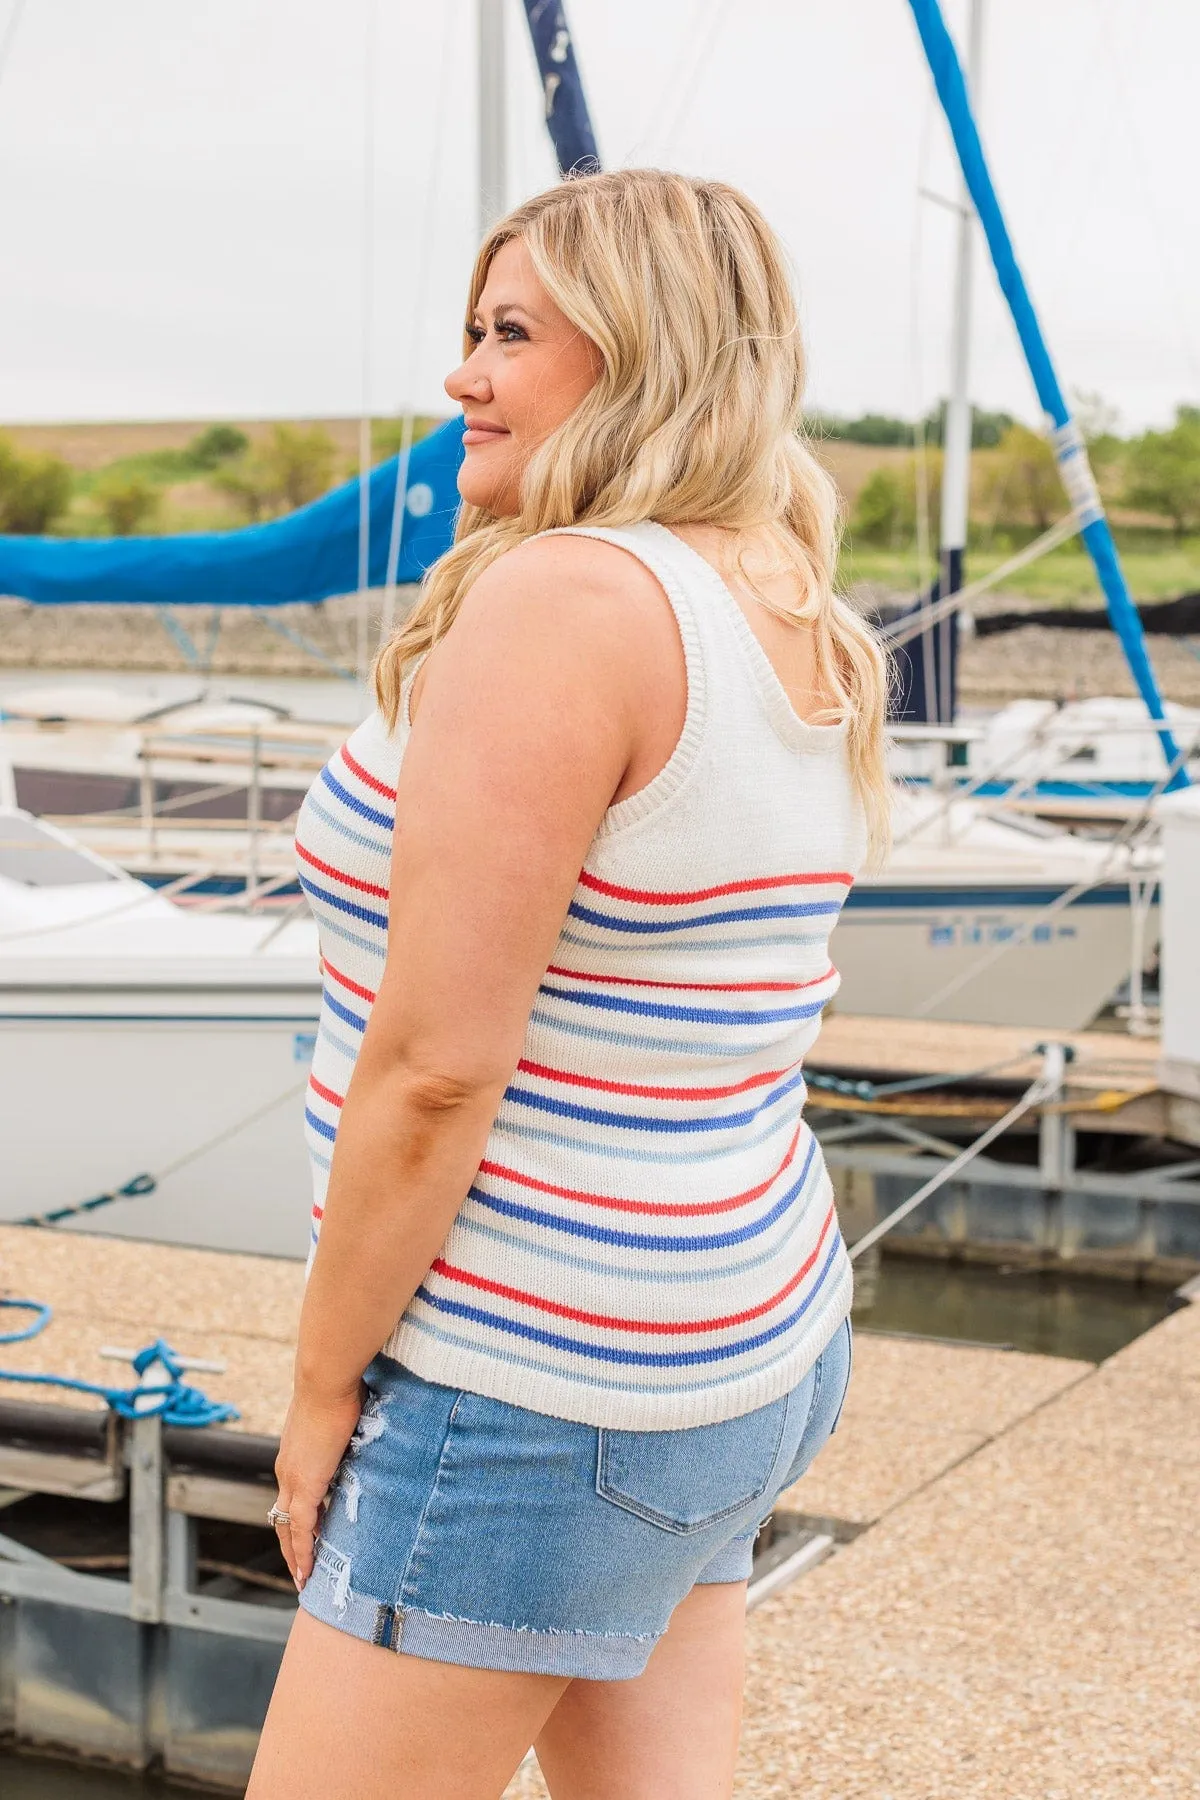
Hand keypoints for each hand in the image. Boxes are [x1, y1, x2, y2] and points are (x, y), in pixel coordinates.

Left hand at [271, 1379, 363, 1590]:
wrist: (327, 1380)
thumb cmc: (341, 1389)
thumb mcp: (343, 1418)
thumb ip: (348, 1435)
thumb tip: (366, 1434)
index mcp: (294, 1455)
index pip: (291, 1496)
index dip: (297, 1518)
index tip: (308, 1536)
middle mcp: (286, 1470)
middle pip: (282, 1517)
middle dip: (291, 1545)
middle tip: (301, 1568)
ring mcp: (292, 1478)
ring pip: (287, 1528)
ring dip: (295, 1554)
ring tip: (304, 1578)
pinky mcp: (305, 1484)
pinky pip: (301, 1528)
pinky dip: (303, 1551)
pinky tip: (308, 1571)